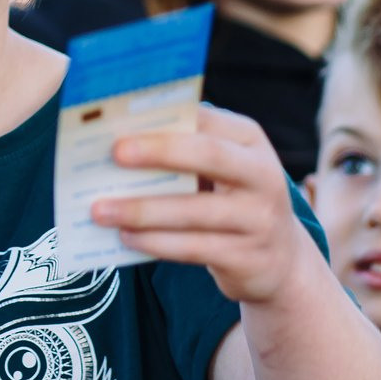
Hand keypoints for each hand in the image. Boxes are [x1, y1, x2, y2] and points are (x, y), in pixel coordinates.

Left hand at [90, 107, 320, 304]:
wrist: (280, 262)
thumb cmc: (233, 201)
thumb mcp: (223, 169)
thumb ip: (186, 151)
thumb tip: (120, 140)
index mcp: (250, 140)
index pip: (207, 119)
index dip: (165, 117)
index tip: (121, 117)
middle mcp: (262, 174)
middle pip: (208, 155)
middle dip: (158, 151)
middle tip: (114, 153)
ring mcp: (258, 218)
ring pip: (194, 210)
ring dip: (142, 209)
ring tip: (100, 210)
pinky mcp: (246, 257)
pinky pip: (192, 248)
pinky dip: (155, 242)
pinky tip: (125, 237)